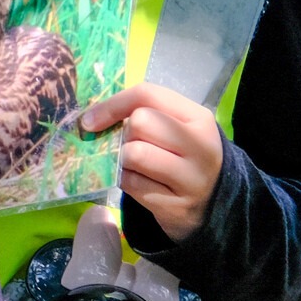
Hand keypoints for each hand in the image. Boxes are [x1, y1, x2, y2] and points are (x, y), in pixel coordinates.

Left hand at [81, 82, 224, 241]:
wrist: (210, 203)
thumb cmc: (182, 156)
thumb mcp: (175, 127)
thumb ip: (145, 113)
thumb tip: (92, 117)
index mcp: (198, 118)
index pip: (147, 94)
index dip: (112, 104)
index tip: (90, 119)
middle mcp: (200, 146)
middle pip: (140, 121)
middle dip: (123, 132)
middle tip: (127, 144)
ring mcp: (190, 178)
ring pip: (134, 153)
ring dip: (121, 158)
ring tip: (131, 163)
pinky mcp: (175, 206)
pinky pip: (131, 183)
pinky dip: (124, 180)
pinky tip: (136, 180)